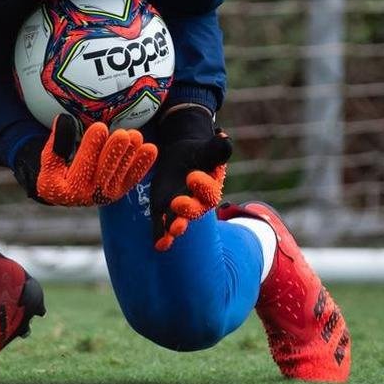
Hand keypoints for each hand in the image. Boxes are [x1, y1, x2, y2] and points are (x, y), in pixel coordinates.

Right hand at [15, 114, 156, 206]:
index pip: (82, 166)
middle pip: (105, 172)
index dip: (91, 147)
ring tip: (136, 136)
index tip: (99, 128)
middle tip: (122, 135)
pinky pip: (133, 178)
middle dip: (114, 152)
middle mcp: (90, 196)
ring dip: (130, 155)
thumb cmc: (56, 174)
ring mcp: (108, 195)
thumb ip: (56, 143)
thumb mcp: (49, 162)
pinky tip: (150, 149)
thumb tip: (63, 120)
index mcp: (69, 190)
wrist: (66, 193)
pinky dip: (142, 164)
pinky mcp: (120, 191)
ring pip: (121, 174)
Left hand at [150, 105, 230, 251]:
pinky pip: (163, 227)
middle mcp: (197, 203)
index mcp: (210, 187)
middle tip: (178, 203)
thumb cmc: (197, 153)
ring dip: (177, 226)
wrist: (180, 158)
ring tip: (172, 229)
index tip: (193, 175)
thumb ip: (215, 149)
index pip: (209, 189)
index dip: (202, 185)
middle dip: (188, 208)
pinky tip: (159, 245)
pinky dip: (161, 237)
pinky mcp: (164, 212)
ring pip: (180, 220)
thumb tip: (224, 138)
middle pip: (195, 209)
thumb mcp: (205, 149)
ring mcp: (180, 210)